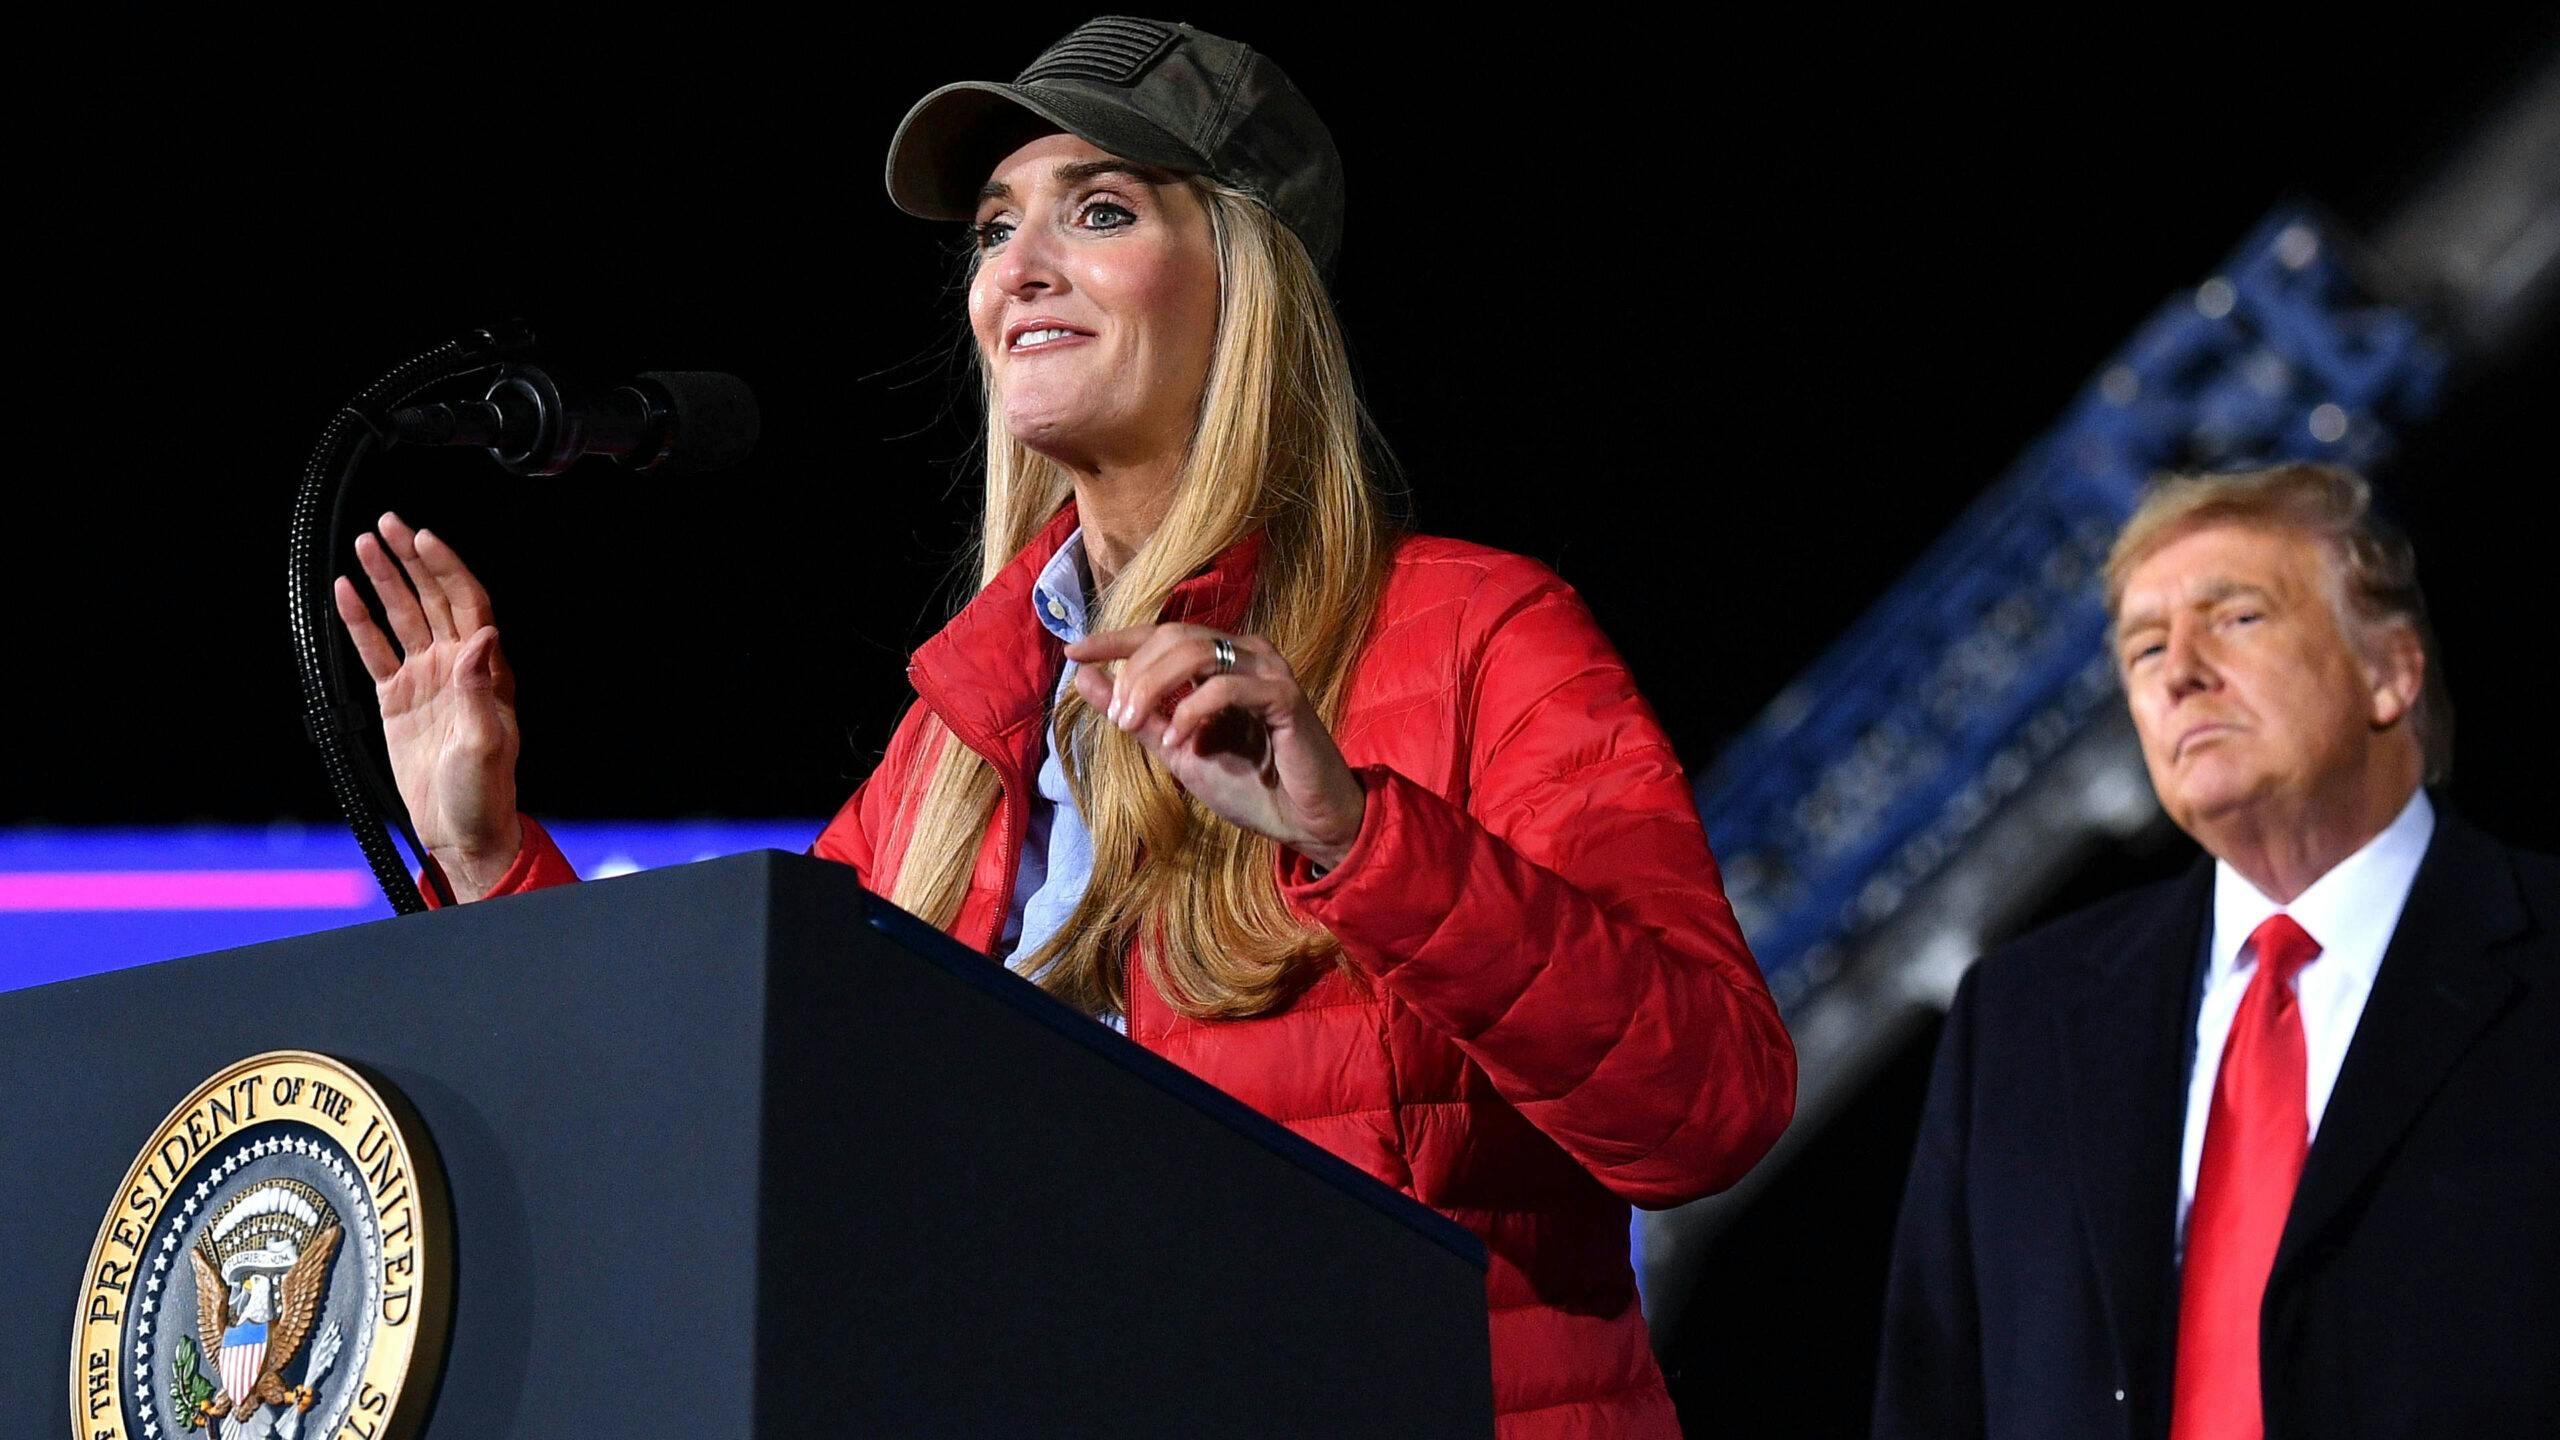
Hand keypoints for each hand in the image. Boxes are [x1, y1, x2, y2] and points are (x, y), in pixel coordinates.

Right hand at [332, 512, 521, 897]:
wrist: (460, 830)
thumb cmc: (485, 792)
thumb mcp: (487, 742)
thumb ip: (481, 689)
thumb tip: (485, 636)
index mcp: (487, 670)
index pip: (468, 603)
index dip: (447, 568)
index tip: (423, 538)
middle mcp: (457, 666)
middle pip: (433, 598)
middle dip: (411, 559)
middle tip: (387, 523)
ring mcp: (425, 679)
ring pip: (402, 616)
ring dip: (384, 580)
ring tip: (363, 543)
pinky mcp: (397, 699)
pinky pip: (375, 650)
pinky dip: (359, 621)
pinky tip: (344, 592)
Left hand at [1064, 625, 1365, 870]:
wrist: (1303, 821)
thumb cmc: (1248, 785)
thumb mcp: (1176, 749)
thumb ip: (1137, 715)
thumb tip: (1084, 680)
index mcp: (1221, 660)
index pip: (1160, 633)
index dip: (1116, 640)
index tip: (1074, 653)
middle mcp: (1246, 653)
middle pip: (1173, 636)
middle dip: (1134, 674)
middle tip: (1116, 717)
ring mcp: (1268, 669)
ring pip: (1195, 652)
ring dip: (1153, 688)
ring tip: (1134, 725)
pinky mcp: (1284, 695)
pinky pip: (1225, 687)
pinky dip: (1191, 711)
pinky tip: (1178, 740)